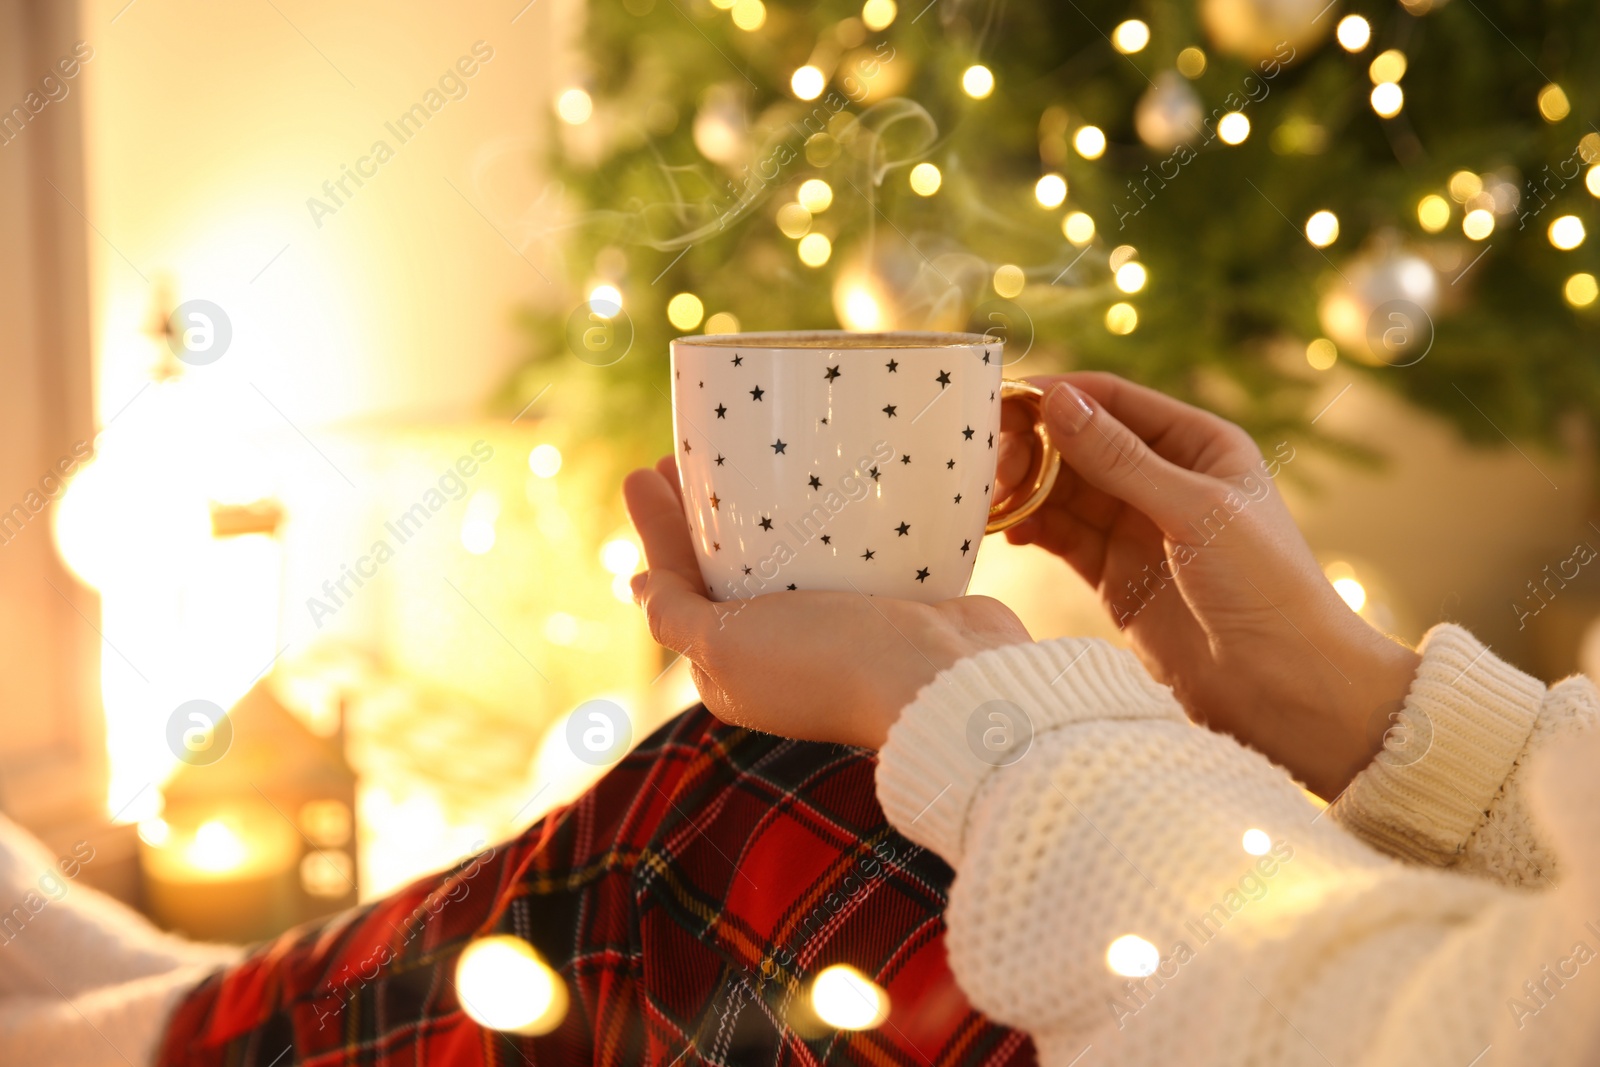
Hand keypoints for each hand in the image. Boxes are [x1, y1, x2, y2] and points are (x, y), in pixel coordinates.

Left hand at [623, 457, 1033, 748]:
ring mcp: (835, 627)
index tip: (648, 469)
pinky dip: (817, 521)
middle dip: (698, 513)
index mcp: (735, 670)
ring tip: (740, 456)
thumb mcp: (727, 646)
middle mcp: (780, 651)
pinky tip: (817, 483)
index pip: (678, 588)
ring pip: (778, 560)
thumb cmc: (829, 662)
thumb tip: (634, 587)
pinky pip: (837, 554)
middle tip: (681, 452)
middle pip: (724, 569)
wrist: (945, 678)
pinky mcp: (885, 604)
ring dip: (755, 511)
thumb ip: (676, 616)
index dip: (658, 530)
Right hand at [1003, 373, 1419, 798]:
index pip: (1114, 401)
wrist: (1285, 688)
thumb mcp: (1195, 510)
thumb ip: (1121, 459)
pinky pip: (1060, 537)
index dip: (1058, 397)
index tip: (1001, 403)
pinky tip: (1004, 531)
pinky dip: (1029, 529)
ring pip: (1062, 492)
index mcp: (1199, 445)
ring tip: (985, 498)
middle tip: (990, 463)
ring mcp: (1137, 528)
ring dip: (1023, 490)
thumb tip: (1057, 400)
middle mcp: (1165, 479)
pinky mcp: (1114, 576)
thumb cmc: (1265, 587)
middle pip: (1079, 444)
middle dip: (1032, 447)